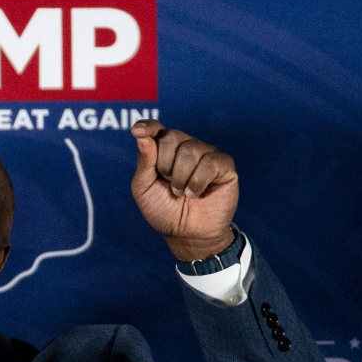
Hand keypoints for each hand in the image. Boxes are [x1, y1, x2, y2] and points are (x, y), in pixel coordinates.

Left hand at [130, 120, 239, 261]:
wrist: (187, 235)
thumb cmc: (164, 211)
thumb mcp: (144, 189)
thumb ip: (144, 162)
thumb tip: (141, 135)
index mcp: (164, 150)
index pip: (157, 128)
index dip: (148, 126)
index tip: (138, 131)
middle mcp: (186, 147)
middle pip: (172, 137)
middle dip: (165, 165)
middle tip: (169, 185)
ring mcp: (206, 154)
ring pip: (190, 150)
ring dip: (181, 178)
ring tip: (183, 193)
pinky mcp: (224, 165)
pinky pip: (210, 162)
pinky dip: (198, 182)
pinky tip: (197, 193)